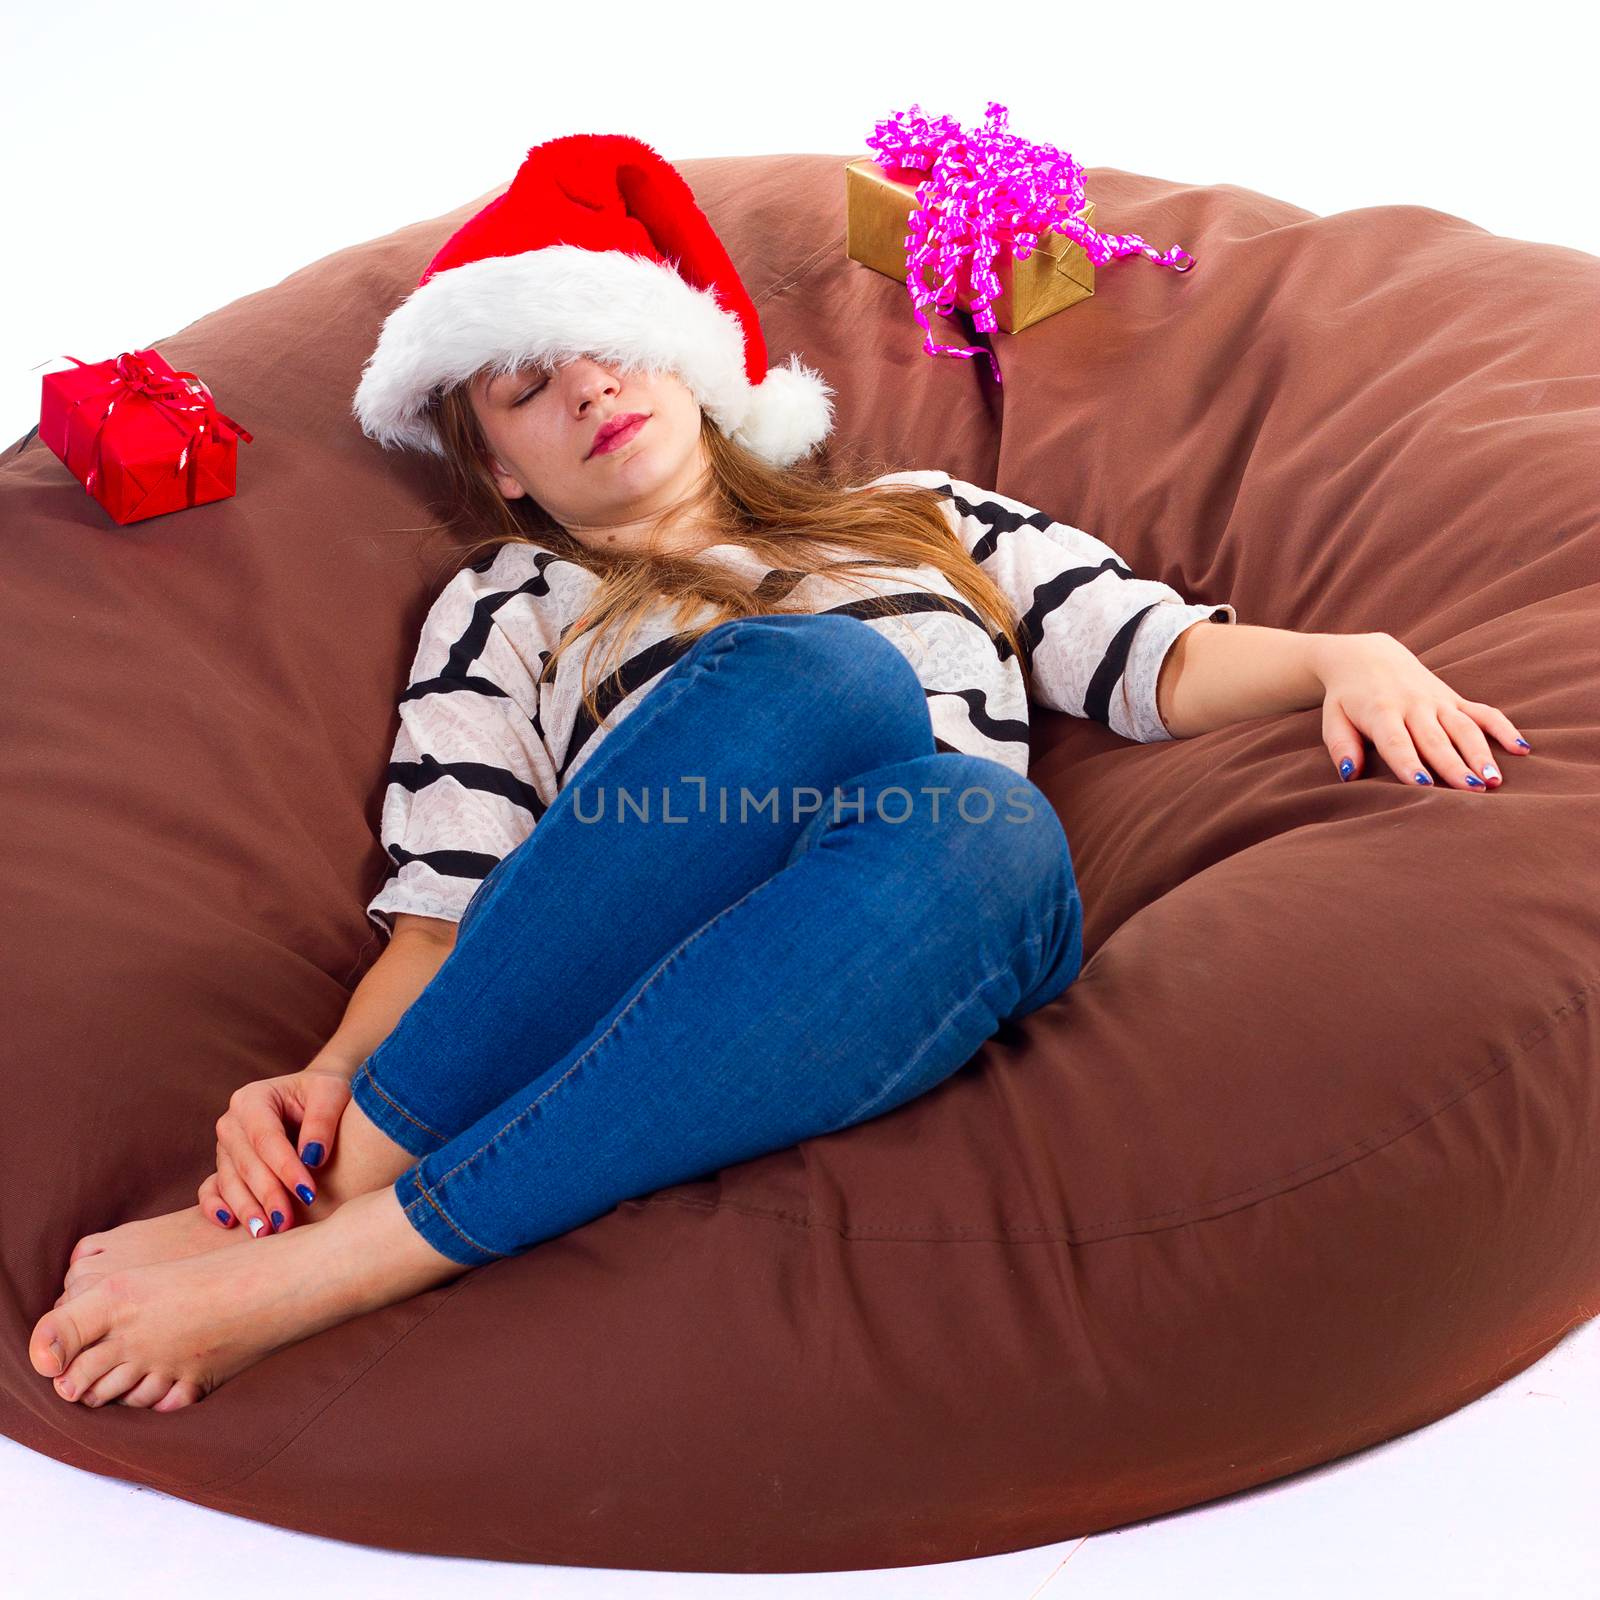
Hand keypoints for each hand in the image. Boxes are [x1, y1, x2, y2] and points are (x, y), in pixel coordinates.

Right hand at [198, 1064, 353, 1237]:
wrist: (314, 1097)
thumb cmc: (324, 1092)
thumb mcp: (332, 1092)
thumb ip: (322, 1120)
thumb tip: (312, 1157)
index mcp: (253, 1098)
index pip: (266, 1138)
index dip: (286, 1168)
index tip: (309, 1194)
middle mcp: (232, 1123)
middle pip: (246, 1164)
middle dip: (267, 1195)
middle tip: (286, 1223)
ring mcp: (225, 1147)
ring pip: (229, 1181)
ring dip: (246, 1208)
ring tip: (266, 1232)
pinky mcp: (224, 1167)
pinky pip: (210, 1189)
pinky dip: (214, 1206)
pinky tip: (229, 1223)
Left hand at [1312, 632, 1532, 789]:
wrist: (1367, 656)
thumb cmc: (1347, 698)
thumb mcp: (1332, 718)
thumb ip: (1341, 745)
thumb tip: (1349, 774)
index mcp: (1381, 711)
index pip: (1396, 741)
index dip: (1408, 763)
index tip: (1422, 785)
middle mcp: (1414, 705)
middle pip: (1436, 740)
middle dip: (1453, 765)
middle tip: (1471, 791)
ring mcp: (1438, 701)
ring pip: (1464, 728)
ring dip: (1481, 753)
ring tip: (1495, 780)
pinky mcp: (1454, 699)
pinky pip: (1484, 712)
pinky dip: (1504, 728)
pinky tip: (1522, 749)